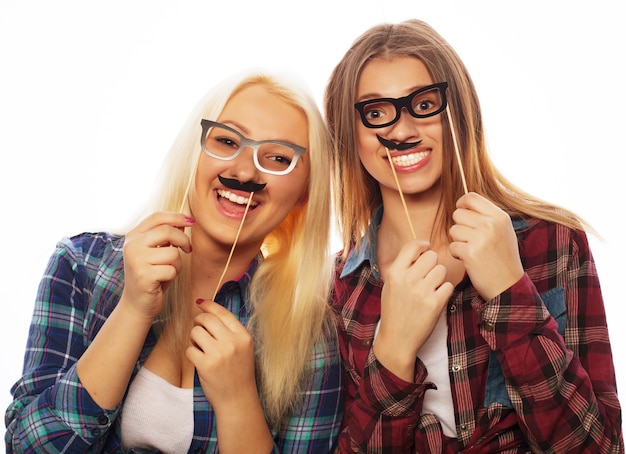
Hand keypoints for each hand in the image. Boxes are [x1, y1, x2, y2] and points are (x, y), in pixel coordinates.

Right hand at [120, 212, 193, 320]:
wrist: (137, 304)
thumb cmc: (150, 275)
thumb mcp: (156, 252)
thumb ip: (166, 236)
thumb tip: (184, 222)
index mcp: (133, 236)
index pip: (157, 217)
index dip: (177, 217)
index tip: (192, 221)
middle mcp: (132, 246)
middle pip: (167, 231)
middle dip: (183, 240)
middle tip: (188, 249)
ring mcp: (136, 261)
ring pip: (173, 253)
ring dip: (178, 263)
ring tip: (168, 271)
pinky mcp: (144, 276)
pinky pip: (172, 269)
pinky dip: (173, 275)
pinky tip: (163, 280)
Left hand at [186, 300, 257, 411]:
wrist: (238, 398)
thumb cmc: (239, 371)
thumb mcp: (243, 348)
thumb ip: (230, 331)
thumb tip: (208, 311)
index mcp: (244, 336)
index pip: (223, 313)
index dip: (209, 305)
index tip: (200, 302)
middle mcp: (232, 342)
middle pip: (207, 319)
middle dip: (198, 320)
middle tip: (197, 327)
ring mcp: (219, 354)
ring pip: (196, 332)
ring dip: (193, 337)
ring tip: (199, 346)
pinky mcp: (206, 365)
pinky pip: (189, 349)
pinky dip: (191, 353)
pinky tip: (198, 359)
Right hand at [375, 239, 452, 380]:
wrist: (397, 338)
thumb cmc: (394, 310)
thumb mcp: (390, 285)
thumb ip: (403, 267)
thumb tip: (421, 249)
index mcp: (394, 272)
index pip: (413, 245)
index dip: (423, 245)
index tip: (426, 249)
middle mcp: (408, 279)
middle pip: (432, 256)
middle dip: (432, 264)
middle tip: (428, 275)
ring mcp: (422, 291)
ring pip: (442, 270)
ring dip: (439, 278)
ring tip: (430, 289)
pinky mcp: (435, 303)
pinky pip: (448, 286)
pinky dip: (444, 291)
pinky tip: (435, 299)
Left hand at [449, 192, 523, 299]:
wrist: (508, 285)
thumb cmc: (503, 257)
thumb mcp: (503, 231)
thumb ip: (487, 215)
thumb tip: (464, 201)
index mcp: (500, 217)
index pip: (471, 197)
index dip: (462, 203)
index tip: (462, 212)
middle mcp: (491, 225)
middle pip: (458, 213)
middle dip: (459, 226)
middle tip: (470, 239)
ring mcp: (481, 239)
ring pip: (453, 230)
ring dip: (458, 241)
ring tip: (471, 249)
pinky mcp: (470, 253)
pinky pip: (452, 246)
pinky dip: (457, 254)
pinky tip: (468, 259)